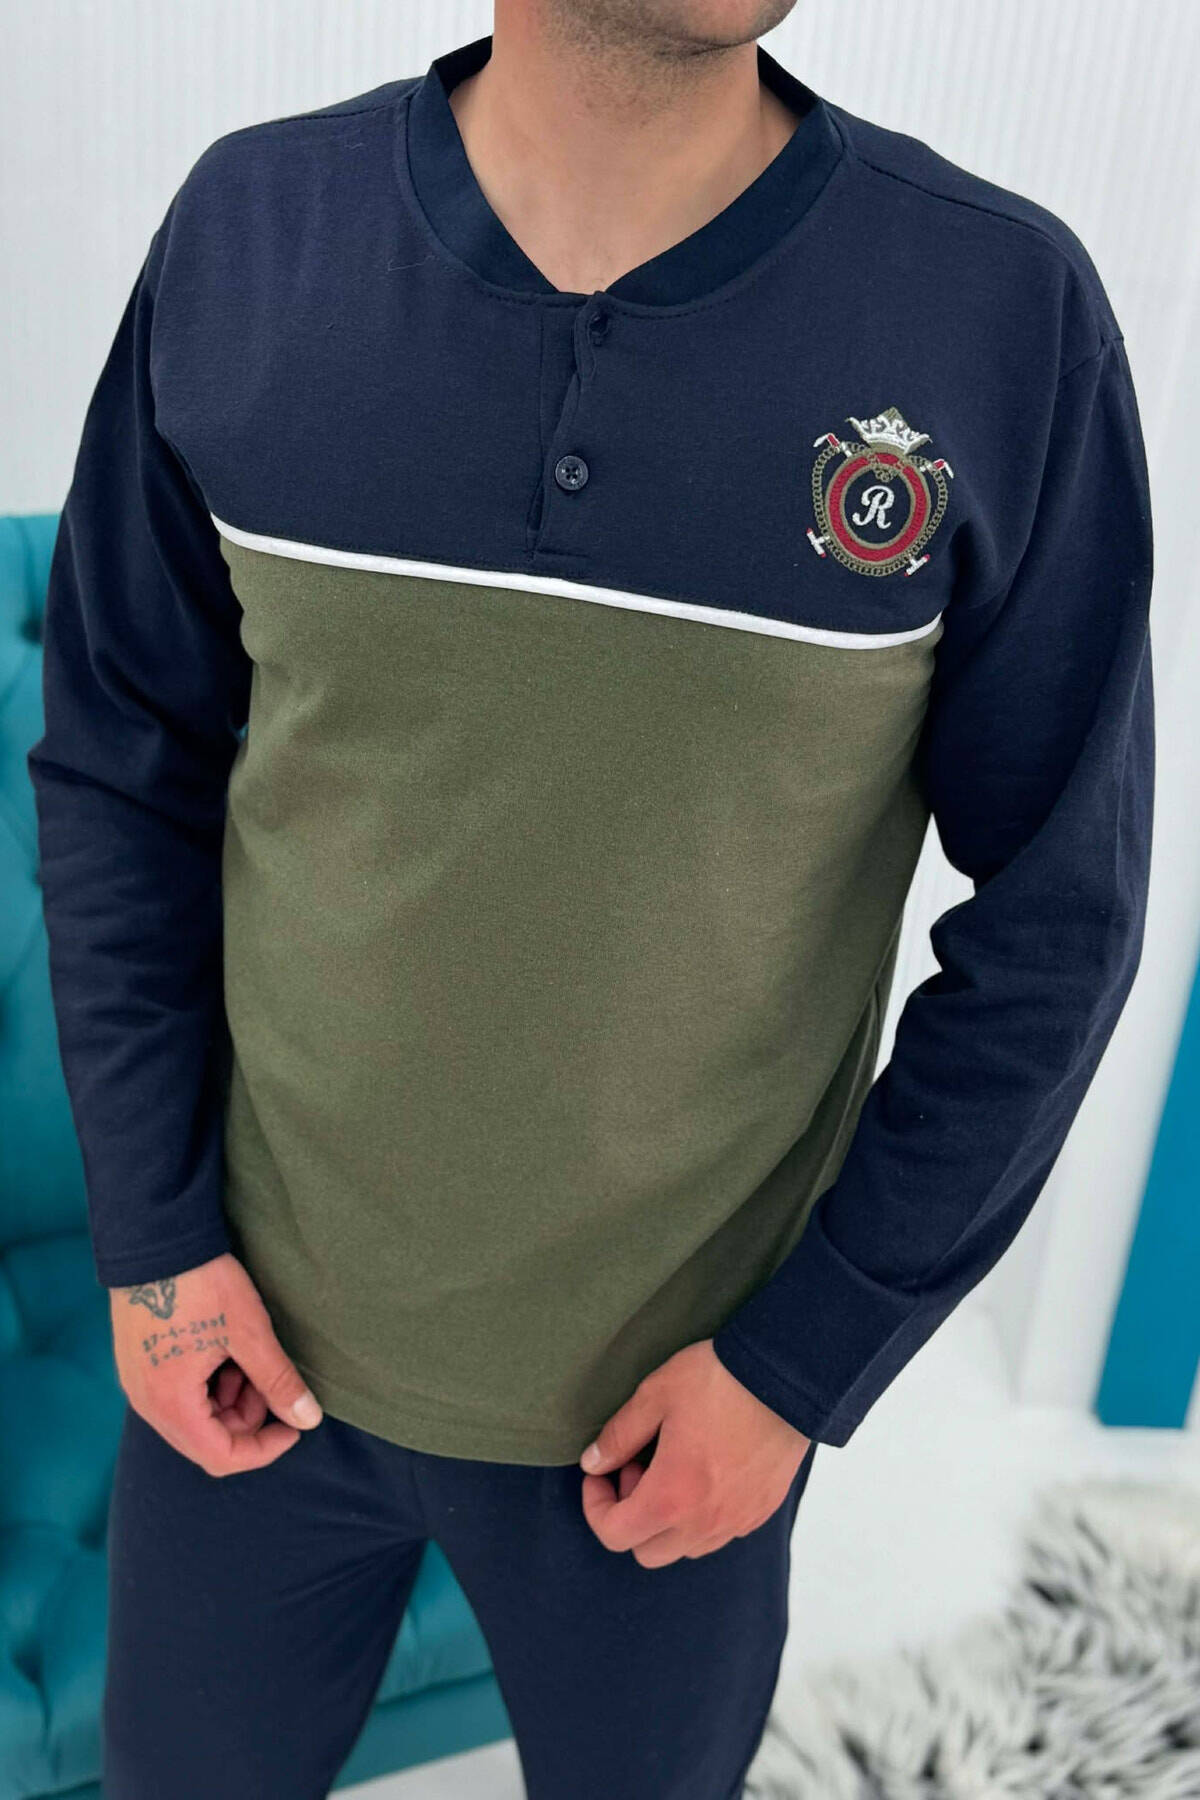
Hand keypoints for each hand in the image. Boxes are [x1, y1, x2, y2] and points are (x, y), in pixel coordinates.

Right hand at [110, 1251, 323, 1476]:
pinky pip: (178, 1395)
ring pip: (194, 1418)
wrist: (155, 1237)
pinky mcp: (139, 1364)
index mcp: (171, 1403)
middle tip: (269, 1379)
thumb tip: (308, 1419)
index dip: (264, 1449)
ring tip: (248, 1358)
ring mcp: (139, 1384)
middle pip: (206, 1440)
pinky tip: (225, 1350)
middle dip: (247, 1419)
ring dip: (229, 1400)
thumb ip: (278, 1381)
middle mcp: (147, 1403)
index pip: (221, 1457)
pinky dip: (208, 1385)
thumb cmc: (202, 1283)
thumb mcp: (249, 1332)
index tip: (293, 1426)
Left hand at [577, 1338, 810, 1566]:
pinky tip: (704, 1470)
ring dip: (666, 1520)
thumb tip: (593, 1464)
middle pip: (647, 1552)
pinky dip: (699, 1516)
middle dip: (630, 1516)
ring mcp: (737, 1521)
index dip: (595, 1507)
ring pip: (684, 1547)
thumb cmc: (719, 1380)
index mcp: (672, 1496)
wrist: (787, 1374)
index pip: (615, 1534)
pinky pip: (719, 1533)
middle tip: (637, 1467)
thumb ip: (619, 1436)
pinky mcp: (761, 1511)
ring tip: (672, 1467)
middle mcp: (705, 1522)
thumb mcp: (655, 1395)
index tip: (601, 1473)